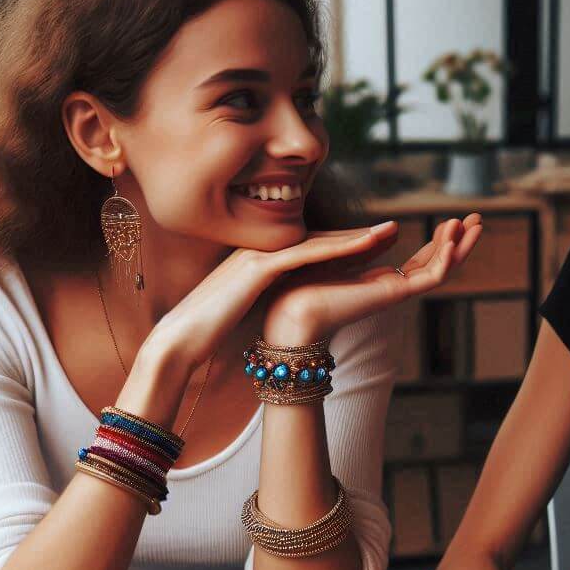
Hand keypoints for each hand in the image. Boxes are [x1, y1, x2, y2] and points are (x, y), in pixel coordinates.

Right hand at [146, 223, 400, 373]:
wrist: (178, 339)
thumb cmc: (206, 330)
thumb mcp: (241, 307)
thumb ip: (261, 298)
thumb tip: (281, 306)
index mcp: (256, 260)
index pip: (307, 249)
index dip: (342, 245)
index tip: (371, 244)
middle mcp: (259, 250)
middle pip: (317, 239)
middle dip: (355, 235)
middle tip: (390, 230)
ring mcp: (258, 256)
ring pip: (316, 241)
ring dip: (353, 236)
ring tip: (387, 232)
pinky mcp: (258, 268)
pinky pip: (305, 254)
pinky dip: (336, 249)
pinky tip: (362, 246)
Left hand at [262, 214, 483, 345]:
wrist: (292, 312)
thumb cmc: (304, 286)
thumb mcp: (343, 254)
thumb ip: (370, 243)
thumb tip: (395, 229)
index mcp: (381, 281)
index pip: (422, 261)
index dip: (441, 241)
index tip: (455, 219)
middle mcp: (393, 288)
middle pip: (438, 265)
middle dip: (460, 241)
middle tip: (479, 218)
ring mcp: (396, 293)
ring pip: (441, 270)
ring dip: (459, 246)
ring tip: (475, 222)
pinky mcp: (393, 295)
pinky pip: (429, 279)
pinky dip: (444, 261)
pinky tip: (454, 241)